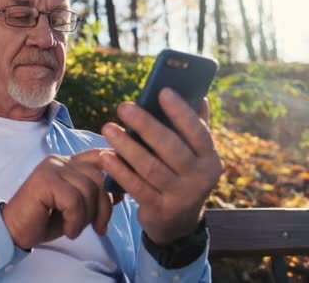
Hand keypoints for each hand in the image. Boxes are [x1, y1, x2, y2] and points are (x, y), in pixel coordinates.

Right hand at [1, 150, 113, 249]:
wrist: (15, 231)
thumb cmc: (46, 220)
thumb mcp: (77, 207)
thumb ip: (95, 195)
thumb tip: (122, 190)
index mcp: (68, 163)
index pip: (99, 157)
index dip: (115, 170)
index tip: (122, 194)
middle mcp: (60, 160)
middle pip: (98, 177)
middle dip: (104, 206)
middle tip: (98, 227)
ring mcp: (51, 168)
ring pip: (87, 190)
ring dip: (86, 217)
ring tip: (75, 229)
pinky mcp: (44, 181)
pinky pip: (73, 200)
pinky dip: (75, 220)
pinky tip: (67, 230)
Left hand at [100, 88, 222, 244]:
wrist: (178, 223)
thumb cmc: (181, 175)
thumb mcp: (194, 156)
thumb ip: (196, 127)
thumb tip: (199, 96)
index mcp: (210, 159)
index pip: (198, 132)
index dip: (181, 112)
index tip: (162, 91)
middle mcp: (200, 178)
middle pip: (171, 148)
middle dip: (145, 125)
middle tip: (123, 107)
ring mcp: (181, 196)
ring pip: (150, 167)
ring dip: (126, 146)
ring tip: (108, 128)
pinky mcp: (159, 210)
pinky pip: (136, 187)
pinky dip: (119, 171)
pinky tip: (105, 156)